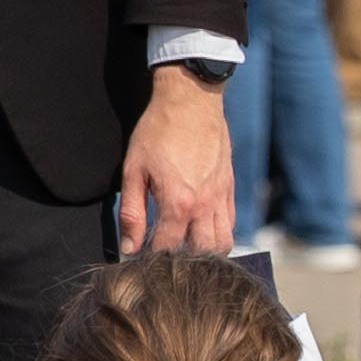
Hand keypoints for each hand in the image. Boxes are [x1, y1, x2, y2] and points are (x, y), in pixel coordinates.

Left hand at [115, 61, 237, 252]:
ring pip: (223, 242)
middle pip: (202, 253)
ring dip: (205, 250)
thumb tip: (129, 247)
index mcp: (178, 203)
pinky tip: (201, 227)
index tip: (141, 258)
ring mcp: (221, 197)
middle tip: (165, 254)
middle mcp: (204, 205)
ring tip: (186, 245)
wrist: (191, 100)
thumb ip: (132, 213)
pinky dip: (219, 232)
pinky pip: (230, 222)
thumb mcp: (134, 171)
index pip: (167, 249)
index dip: (152, 259)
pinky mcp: (229, 187)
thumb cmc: (157, 132)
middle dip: (183, 260)